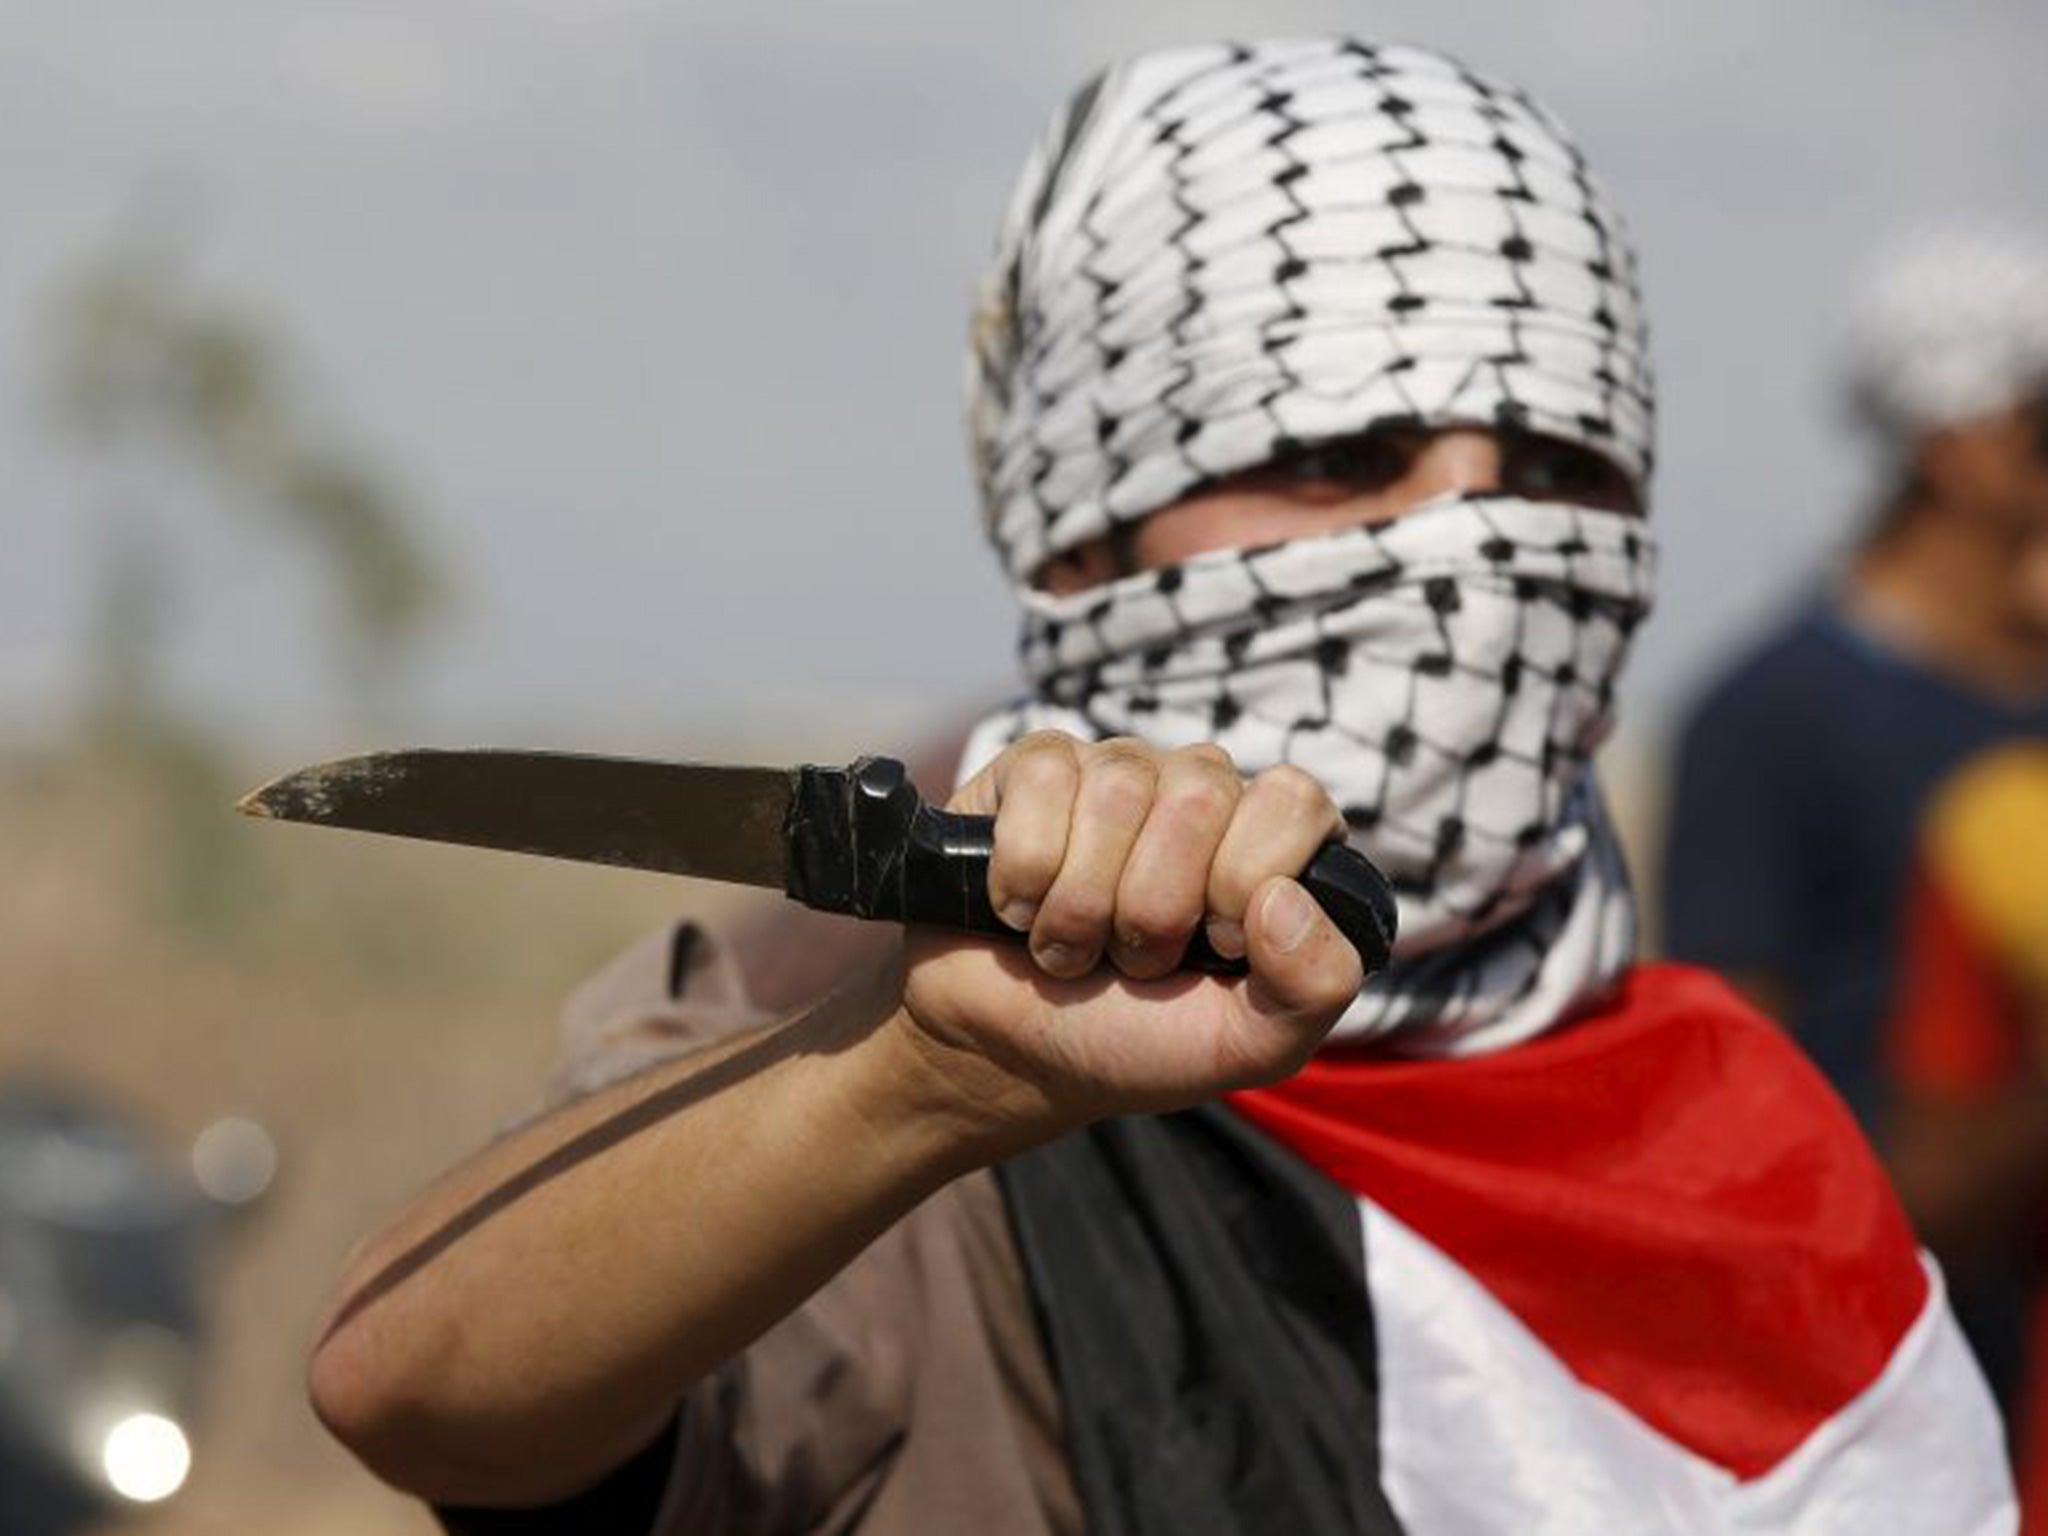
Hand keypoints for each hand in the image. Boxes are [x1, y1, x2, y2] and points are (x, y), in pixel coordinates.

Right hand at [893, 732, 1365, 1135]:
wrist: (1010, 1055)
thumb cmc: (1137, 1040)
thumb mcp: (1250, 1043)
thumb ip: (1316, 985)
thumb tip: (1285, 896)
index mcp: (1269, 842)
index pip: (1292, 801)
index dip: (1243, 882)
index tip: (1213, 947)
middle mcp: (1202, 792)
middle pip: (1199, 796)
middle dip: (1154, 909)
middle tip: (1132, 957)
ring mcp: (1117, 771)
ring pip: (1117, 791)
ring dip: (1082, 906)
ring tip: (1074, 946)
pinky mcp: (1036, 769)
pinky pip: (1042, 783)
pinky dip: (1025, 875)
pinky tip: (1023, 910)